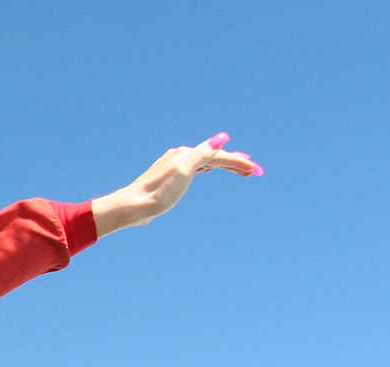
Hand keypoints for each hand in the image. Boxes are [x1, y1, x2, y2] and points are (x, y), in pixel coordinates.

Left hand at [91, 132, 262, 236]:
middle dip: (235, 162)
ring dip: (224, 164)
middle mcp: (180, 156)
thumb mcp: (184, 171)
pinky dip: (208, 167)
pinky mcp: (169, 178)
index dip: (238, 161)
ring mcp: (174, 166)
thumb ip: (202, 153)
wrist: (134, 206)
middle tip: (254, 170)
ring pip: (205, 162)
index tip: (256, 170)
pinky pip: (196, 168)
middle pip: (214, 157)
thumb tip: (222, 138)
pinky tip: (209, 169)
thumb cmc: (159, 192)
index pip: (219, 155)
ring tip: (240, 169)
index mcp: (185, 154)